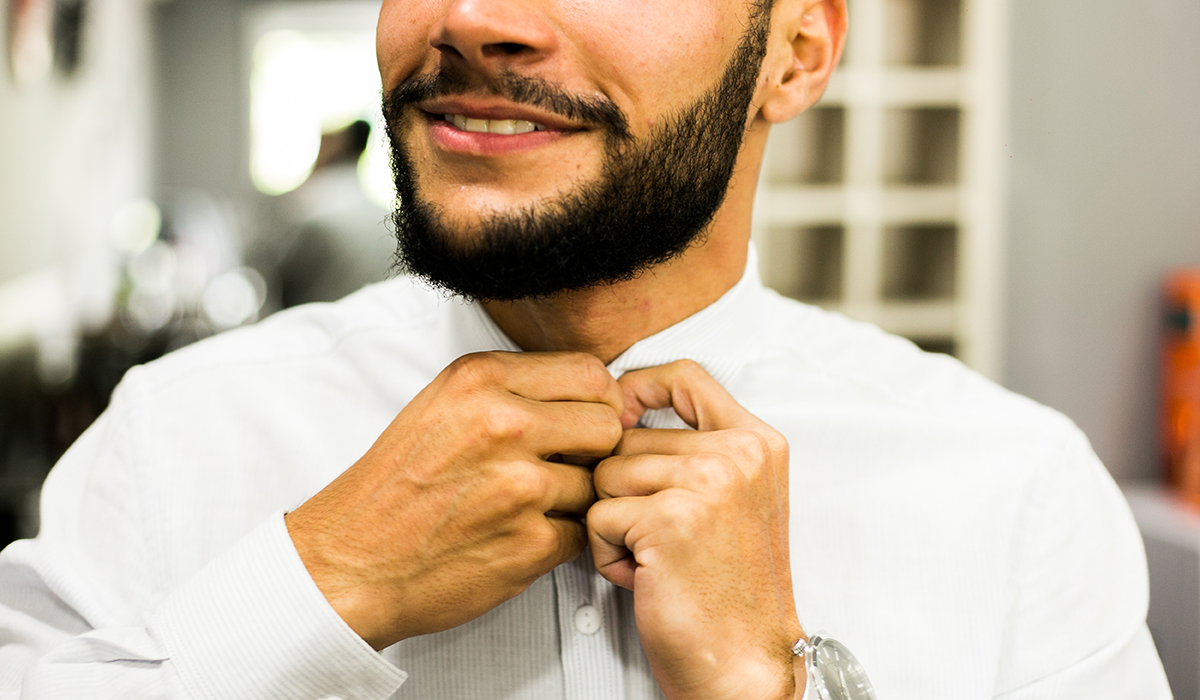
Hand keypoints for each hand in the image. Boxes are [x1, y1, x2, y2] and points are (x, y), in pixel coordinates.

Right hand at [285, 351, 623, 649]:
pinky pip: (581, 532)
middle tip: (562, 466)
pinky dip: (557, 540)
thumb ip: (513, 389)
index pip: (590, 373)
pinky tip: (516, 536)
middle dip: (593, 449)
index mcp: (481, 380)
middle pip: (607, 426)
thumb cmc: (396, 485)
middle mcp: (503, 424)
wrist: (352, 560)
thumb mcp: (443, 404)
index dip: (597, 401)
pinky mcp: (529, 542)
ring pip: (596, 482)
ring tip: (526, 507)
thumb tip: (594, 393)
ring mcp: (520, 486)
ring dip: (572, 499)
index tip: (584, 421)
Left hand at [588, 360, 802, 699]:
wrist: (743, 661)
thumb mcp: (731, 499)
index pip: (685, 375)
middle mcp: (738, 454)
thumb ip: (692, 449)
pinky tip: (644, 576)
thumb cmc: (730, 590)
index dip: (638, 389)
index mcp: (757, 442)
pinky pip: (598, 515)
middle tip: (657, 535)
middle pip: (626, 435)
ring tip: (653, 556)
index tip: (619, 414)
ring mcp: (707, 482)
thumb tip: (617, 414)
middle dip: (622, 487)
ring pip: (605, 474)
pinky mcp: (670, 518)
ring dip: (613, 522)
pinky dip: (607, 553)